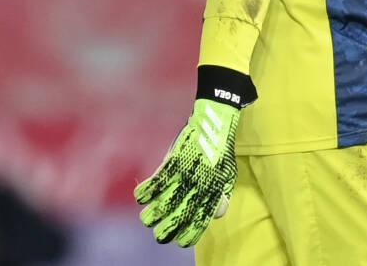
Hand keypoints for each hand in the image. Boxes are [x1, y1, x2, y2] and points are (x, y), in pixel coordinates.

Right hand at [136, 98, 240, 246]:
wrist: (214, 123)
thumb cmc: (220, 151)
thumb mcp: (227, 175)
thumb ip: (221, 195)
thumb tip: (216, 214)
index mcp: (214, 190)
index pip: (202, 218)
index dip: (191, 232)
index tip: (181, 243)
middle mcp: (200, 184)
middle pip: (182, 212)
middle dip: (169, 227)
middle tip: (159, 237)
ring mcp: (186, 172)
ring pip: (167, 197)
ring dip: (154, 211)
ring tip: (146, 221)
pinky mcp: (174, 159)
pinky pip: (159, 178)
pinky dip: (147, 188)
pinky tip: (139, 197)